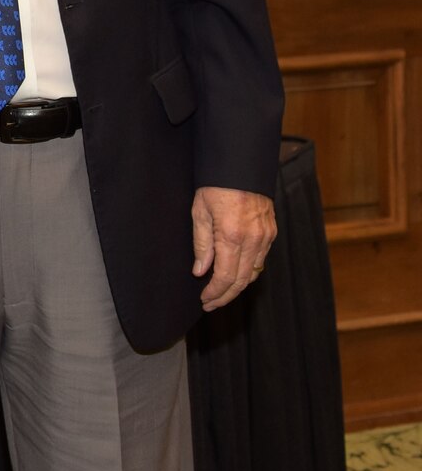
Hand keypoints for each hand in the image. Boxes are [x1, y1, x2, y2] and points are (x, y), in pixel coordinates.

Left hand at [192, 185, 277, 312]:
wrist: (241, 166)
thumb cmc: (216, 186)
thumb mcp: (199, 212)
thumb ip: (201, 244)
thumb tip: (200, 271)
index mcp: (232, 236)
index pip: (226, 276)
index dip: (215, 292)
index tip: (204, 299)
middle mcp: (254, 240)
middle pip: (242, 280)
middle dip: (225, 296)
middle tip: (210, 303)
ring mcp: (265, 237)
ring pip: (253, 273)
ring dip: (237, 287)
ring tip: (220, 293)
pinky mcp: (271, 232)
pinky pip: (260, 260)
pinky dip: (248, 272)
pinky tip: (235, 274)